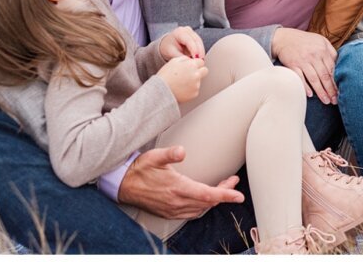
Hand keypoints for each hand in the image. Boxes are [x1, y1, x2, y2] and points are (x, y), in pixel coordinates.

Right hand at [118, 146, 243, 218]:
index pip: (207, 194)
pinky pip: (192, 213)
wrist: (123, 185)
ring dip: (214, 200)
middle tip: (232, 181)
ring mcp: (173, 210)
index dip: (225, 195)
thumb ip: (169, 154)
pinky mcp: (169, 213)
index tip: (239, 196)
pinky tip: (206, 198)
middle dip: (224, 193)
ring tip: (223, 187)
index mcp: (177, 188)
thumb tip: (181, 151)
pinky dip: (203, 206)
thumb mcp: (154, 156)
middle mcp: (177, 202)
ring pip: (201, 209)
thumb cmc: (140, 169)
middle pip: (208, 202)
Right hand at [157, 56, 207, 103]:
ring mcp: (196, 85)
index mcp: (191, 65)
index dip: (196, 64)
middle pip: (205, 71)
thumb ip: (185, 58)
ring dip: (193, 81)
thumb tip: (190, 59)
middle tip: (190, 74)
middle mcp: (196, 74)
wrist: (161, 92)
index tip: (191, 67)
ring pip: (199, 81)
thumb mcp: (173, 62)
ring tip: (181, 83)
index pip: (201, 62)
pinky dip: (190, 90)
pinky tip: (181, 89)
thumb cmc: (165, 76)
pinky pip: (195, 90)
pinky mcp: (195, 94)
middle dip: (199, 71)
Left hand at [160, 26, 204, 60]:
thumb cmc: (168, 48)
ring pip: (199, 41)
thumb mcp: (171, 53)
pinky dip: (200, 50)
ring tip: (201, 60)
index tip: (196, 58)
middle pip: (196, 40)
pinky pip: (199, 43)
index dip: (194, 49)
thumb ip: (181, 57)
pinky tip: (200, 57)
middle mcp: (186, 30)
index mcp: (179, 32)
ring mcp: (192, 32)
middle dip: (199, 51)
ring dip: (201, 51)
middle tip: (201, 61)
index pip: (189, 40)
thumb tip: (190, 62)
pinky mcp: (194, 36)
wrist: (167, 44)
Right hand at [271, 27, 337, 103]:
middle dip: (330, 90)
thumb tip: (339, 65)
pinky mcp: (293, 64)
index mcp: (323, 50)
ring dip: (320, 91)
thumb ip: (331, 52)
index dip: (336, 82)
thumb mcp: (321, 40)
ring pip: (314, 79)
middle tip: (335, 100)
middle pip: (324, 76)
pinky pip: (300, 78)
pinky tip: (310, 95)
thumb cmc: (305, 41)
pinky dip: (305, 86)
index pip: (332, 69)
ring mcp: (303, 60)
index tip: (340, 92)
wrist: (284, 38)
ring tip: (326, 101)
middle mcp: (314, 55)